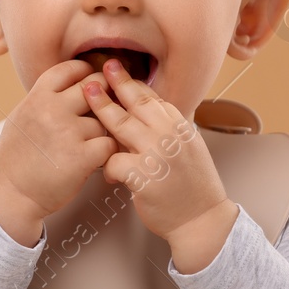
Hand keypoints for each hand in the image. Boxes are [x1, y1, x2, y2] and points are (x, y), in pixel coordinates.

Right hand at [0, 58, 118, 245]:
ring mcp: (69, 132)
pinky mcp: (82, 157)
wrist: (10, 195)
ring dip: (103, 131)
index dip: (86, 74)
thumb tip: (72, 85)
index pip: (71, 69)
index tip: (92, 83)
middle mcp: (53, 109)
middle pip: (96, 86)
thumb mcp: (22, 117)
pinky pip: (109, 144)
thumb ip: (45, 99)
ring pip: (105, 119)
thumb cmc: (16, 158)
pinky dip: (107, 152)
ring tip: (91, 144)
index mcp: (37, 97)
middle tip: (104, 111)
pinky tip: (96, 158)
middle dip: (104, 97)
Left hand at [82, 58, 237, 270]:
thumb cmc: (192, 187)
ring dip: (101, 109)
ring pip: (121, 125)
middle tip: (100, 68)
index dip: (132, 82)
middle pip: (137, 103)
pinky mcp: (144, 177)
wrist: (202, 220)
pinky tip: (107, 176)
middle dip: (115, 83)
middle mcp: (169, 135)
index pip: (152, 98)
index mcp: (180, 126)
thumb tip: (145, 112)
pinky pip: (114, 162)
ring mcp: (157, 154)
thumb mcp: (187, 149)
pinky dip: (106, 167)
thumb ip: (167, 130)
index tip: (116, 69)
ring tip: (86, 95)